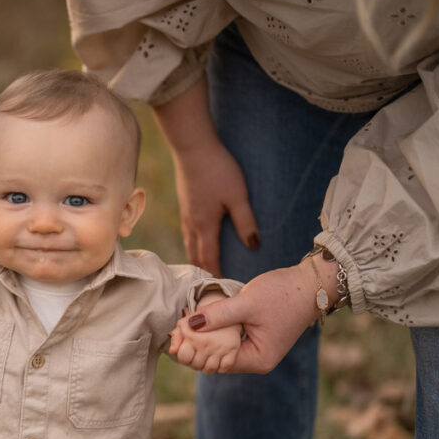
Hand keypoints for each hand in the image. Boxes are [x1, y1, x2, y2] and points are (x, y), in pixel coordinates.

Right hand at [170, 141, 257, 276]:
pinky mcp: (185, 206)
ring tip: (205, 272)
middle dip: (204, 274)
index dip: (216, 275)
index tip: (222, 290)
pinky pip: (187, 235)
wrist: (192, 148)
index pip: (209, 259)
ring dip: (196, 261)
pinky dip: (192, 247)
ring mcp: (186, 215)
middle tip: (212, 288)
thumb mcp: (237, 195)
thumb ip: (245, 222)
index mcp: (205, 226)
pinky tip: (197, 245)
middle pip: (195, 257)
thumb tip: (254, 246)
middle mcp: (192, 225)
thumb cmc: (217, 170)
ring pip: (189, 246)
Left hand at [183, 261, 322, 372]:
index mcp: (258, 359)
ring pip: (220, 350)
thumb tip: (189, 324)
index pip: (216, 363)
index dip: (193, 352)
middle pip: (216, 360)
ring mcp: (256, 350)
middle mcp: (257, 360)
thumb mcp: (247, 303)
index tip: (175, 335)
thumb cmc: (284, 294)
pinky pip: (227, 340)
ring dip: (202, 339)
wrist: (312, 283)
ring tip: (182, 323)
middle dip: (195, 347)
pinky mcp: (254, 338)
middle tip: (174, 329)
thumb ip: (218, 315)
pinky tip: (198, 321)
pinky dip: (213, 333)